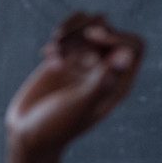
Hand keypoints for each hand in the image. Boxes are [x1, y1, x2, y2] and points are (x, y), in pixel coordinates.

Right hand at [4, 12, 142, 157]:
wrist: (28, 135)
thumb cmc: (57, 126)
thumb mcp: (80, 104)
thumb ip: (103, 81)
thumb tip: (125, 55)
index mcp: (117, 84)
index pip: (133, 45)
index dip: (115, 35)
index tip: (91, 38)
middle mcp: (103, 72)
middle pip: (109, 30)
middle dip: (85, 28)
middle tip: (63, 38)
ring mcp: (82, 66)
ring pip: (88, 27)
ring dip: (70, 28)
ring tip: (55, 42)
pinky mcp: (63, 62)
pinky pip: (69, 35)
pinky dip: (58, 38)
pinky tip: (45, 54)